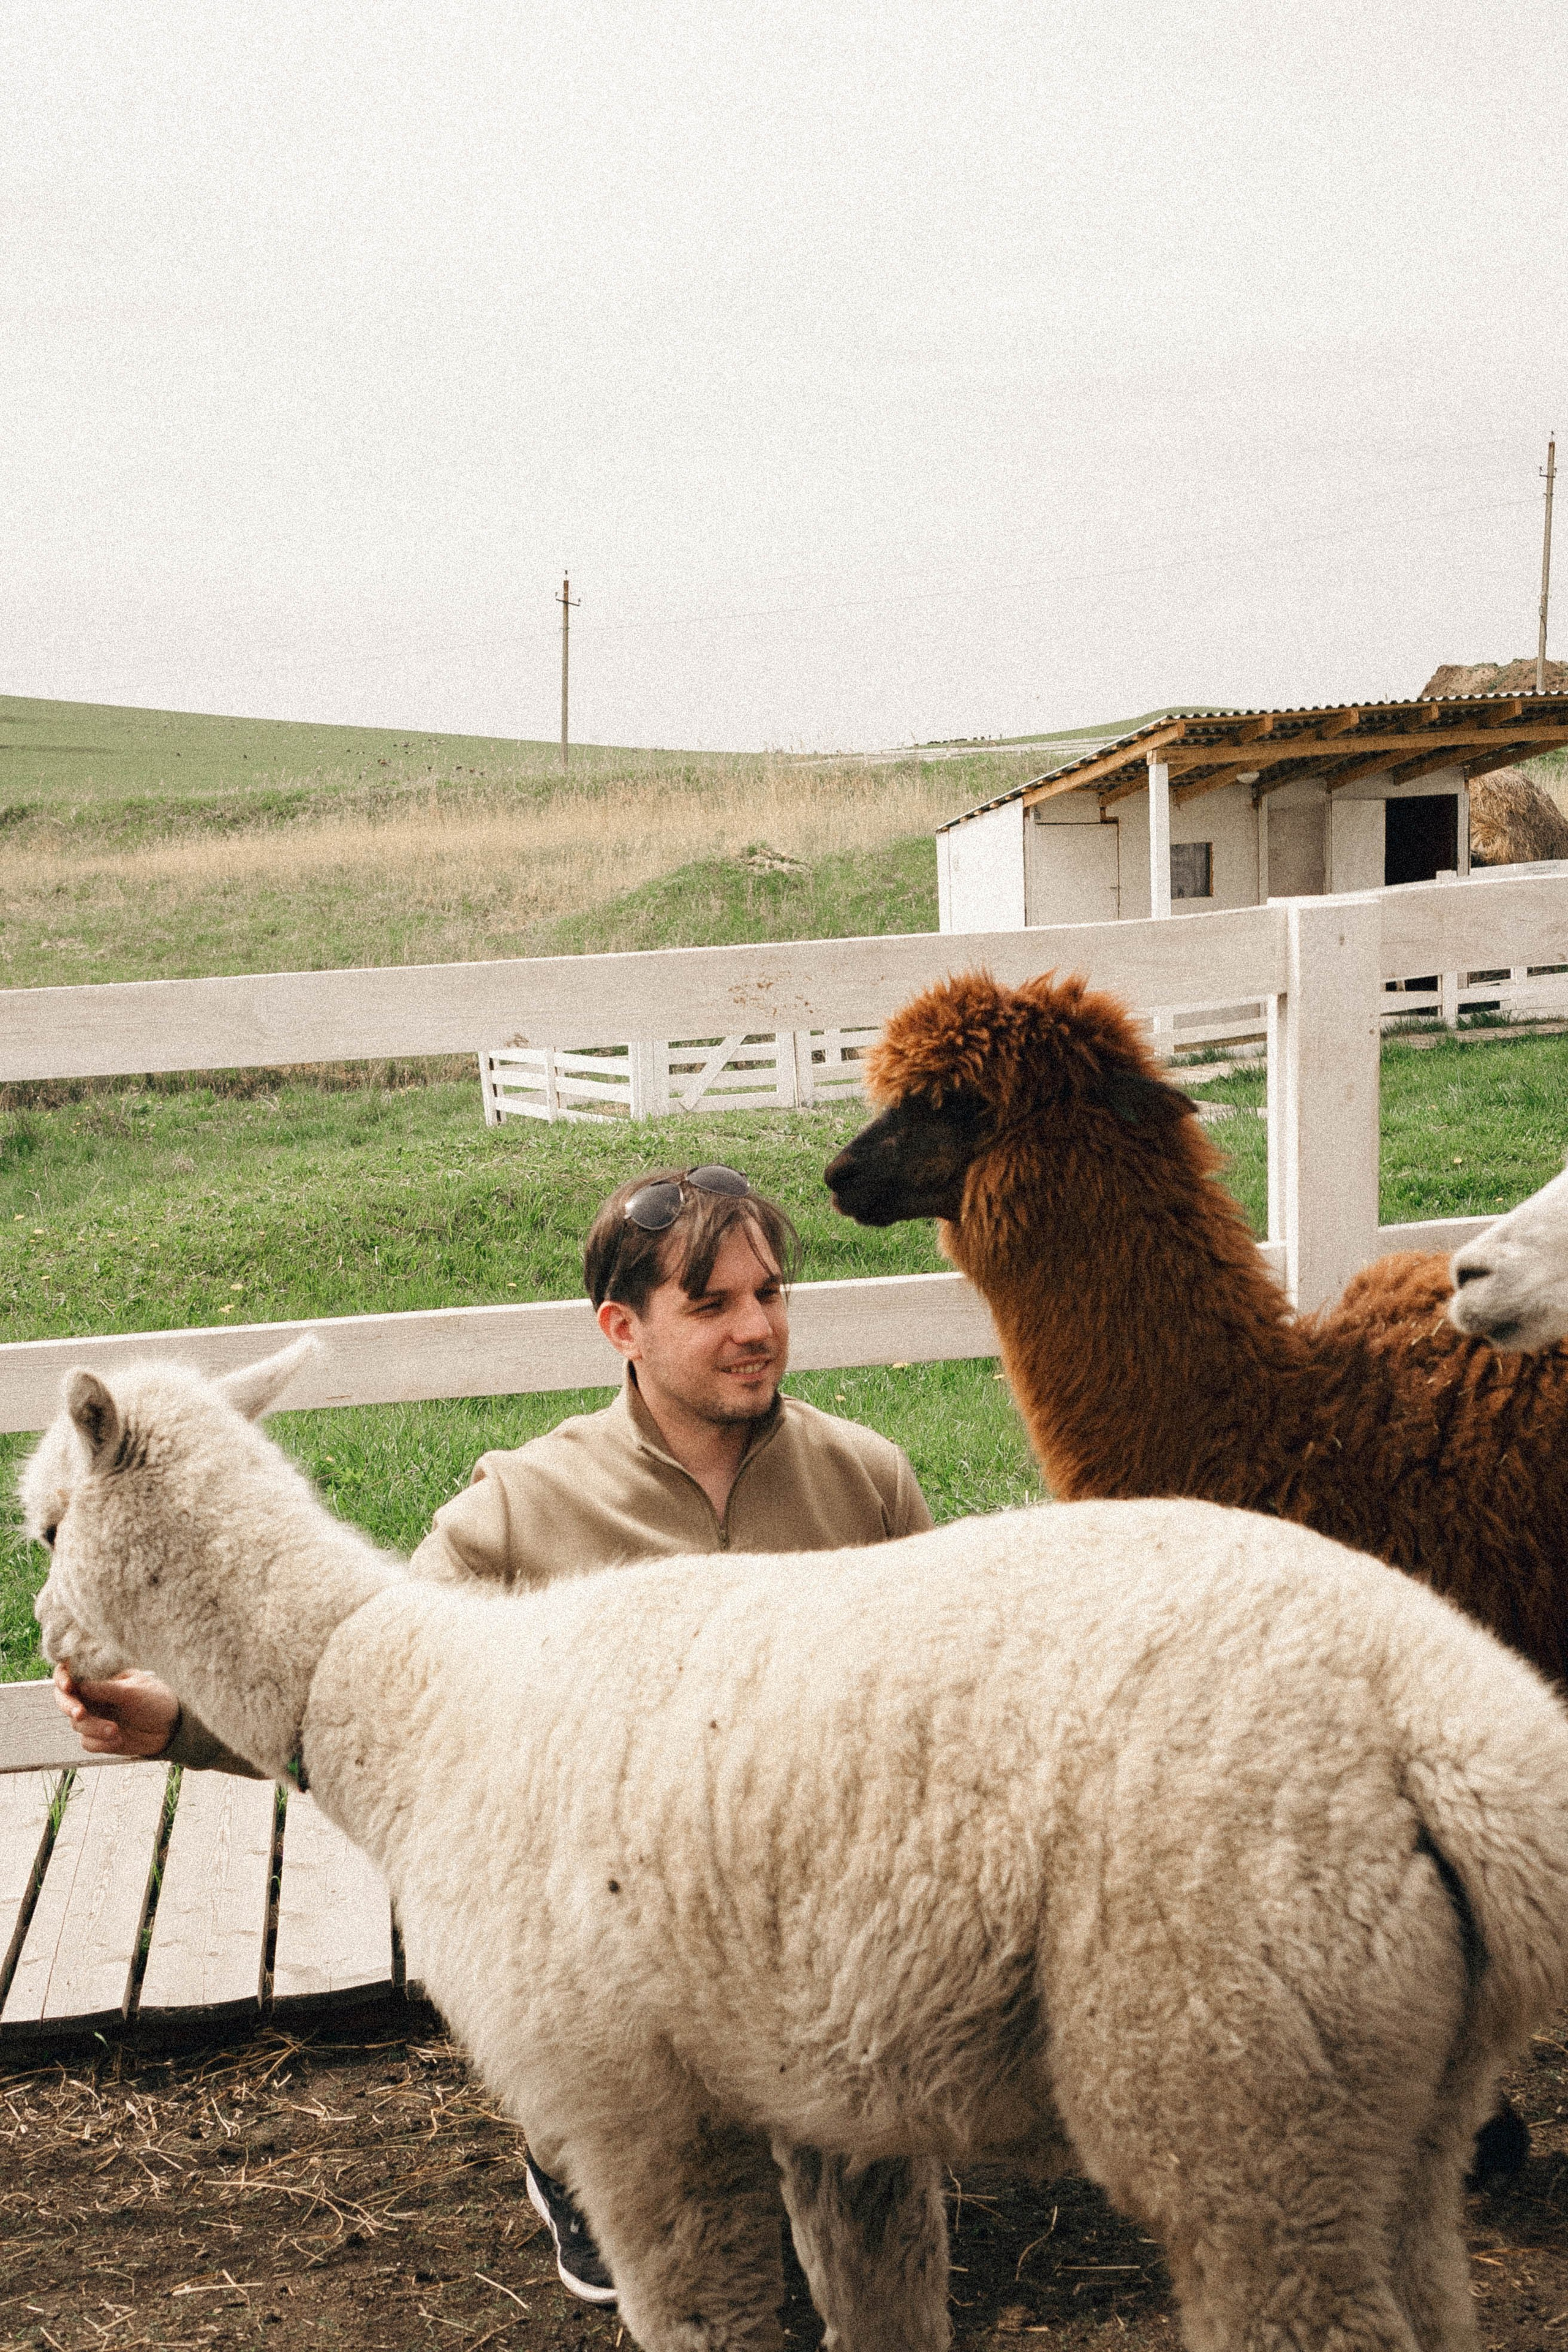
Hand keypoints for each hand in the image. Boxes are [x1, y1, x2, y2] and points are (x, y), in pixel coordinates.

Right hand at [52, 1663, 180, 1758]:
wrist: (172, 1729)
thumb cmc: (156, 1700)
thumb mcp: (134, 1691)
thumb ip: (106, 1688)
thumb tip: (79, 1683)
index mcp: (101, 1678)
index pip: (72, 1671)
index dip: (62, 1676)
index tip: (68, 1685)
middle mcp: (94, 1696)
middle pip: (64, 1699)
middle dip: (68, 1706)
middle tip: (80, 1713)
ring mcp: (95, 1717)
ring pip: (76, 1723)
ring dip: (93, 1728)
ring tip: (116, 1731)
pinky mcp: (98, 1737)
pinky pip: (87, 1742)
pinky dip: (100, 1743)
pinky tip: (119, 1739)